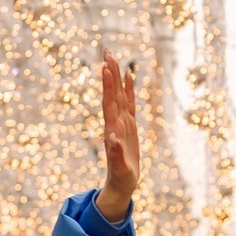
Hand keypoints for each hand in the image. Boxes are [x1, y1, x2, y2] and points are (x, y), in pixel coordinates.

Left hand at [95, 52, 139, 223]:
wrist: (121, 183)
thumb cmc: (121, 177)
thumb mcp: (119, 168)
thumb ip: (115, 154)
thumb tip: (110, 138)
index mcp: (112, 130)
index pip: (109, 103)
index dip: (109, 86)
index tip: (106, 68)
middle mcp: (115, 122)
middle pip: (112, 93)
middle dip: (110, 73)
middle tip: (107, 52)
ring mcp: (122, 122)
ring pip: (119, 94)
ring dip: (116, 76)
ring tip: (113, 57)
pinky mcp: (130, 125)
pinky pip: (130, 102)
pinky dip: (129, 88)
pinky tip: (129, 74)